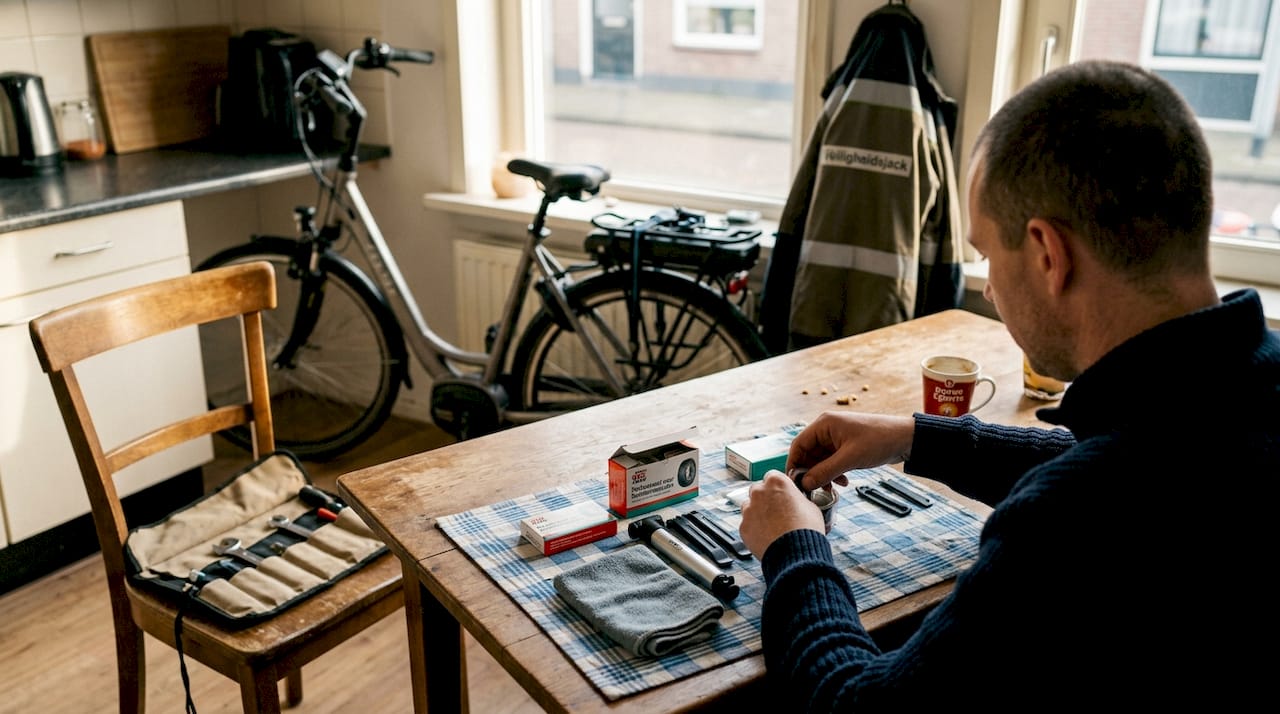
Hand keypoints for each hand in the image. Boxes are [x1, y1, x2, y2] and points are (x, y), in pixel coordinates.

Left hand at [739, 470, 824, 557]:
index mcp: (776, 482)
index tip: (783, 495)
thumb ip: (798, 498)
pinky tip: (768, 537)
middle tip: (778, 512)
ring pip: (750, 507)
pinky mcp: (743, 527)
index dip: (779, 487)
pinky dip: (755, 529)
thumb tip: (796, 501)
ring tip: (773, 527)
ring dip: (759, 514)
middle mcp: (758, 492)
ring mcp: (748, 510)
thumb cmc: (806, 529)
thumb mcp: (811, 506)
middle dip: (766, 499)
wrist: (796, 553)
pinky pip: (748, 525)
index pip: (773, 476)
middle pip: (758, 490)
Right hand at [788, 412, 914, 491]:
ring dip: (824, 475)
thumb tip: (805, 484)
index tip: (795, 483)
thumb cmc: (879, 441)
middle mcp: (827, 429)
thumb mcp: (850, 459)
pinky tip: (844, 482)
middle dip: (811, 473)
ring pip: (819, 460)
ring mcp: (836, 438)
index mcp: (824, 424)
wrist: (906, 439)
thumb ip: (825, 472)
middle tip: (816, 490)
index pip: (799, 444)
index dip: (794, 464)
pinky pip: (831, 462)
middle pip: (808, 454)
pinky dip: (834, 473)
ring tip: (833, 488)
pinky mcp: (845, 447)